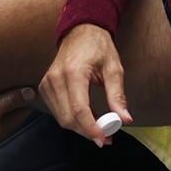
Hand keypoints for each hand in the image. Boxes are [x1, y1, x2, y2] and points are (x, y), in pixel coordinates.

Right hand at [39, 25, 131, 145]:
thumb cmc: (98, 48)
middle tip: (107, 136)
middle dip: (87, 131)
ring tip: (99, 126)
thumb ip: (117, 96)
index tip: (104, 139)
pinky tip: (86, 116)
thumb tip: (125, 119)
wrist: (80, 32)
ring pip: (61, 118)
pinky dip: (72, 119)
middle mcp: (56, 78)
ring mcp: (47, 83)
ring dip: (80, 127)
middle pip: (68, 118)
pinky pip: (57, 112)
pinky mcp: (44, 87)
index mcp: (73, 72)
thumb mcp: (114, 69)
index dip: (91, 128)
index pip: (79, 109)